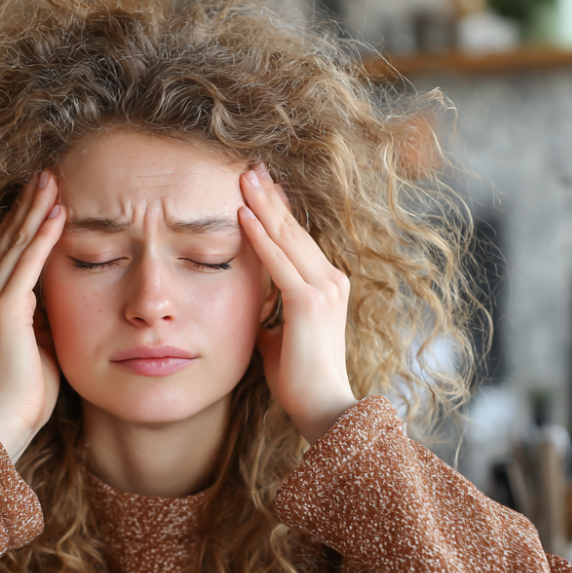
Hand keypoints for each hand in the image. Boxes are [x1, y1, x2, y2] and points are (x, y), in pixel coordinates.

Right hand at [0, 171, 64, 461]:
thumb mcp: (38, 341)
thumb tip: (59, 296)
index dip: (23, 221)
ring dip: (36, 210)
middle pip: (8, 239)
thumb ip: (42, 314)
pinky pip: (28, 263)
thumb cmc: (27, 389)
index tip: (42, 195)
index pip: (6, 251)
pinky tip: (58, 214)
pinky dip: (43, 237)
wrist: (6, 419)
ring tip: (53, 180)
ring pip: (17, 244)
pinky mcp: (4, 309)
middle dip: (28, 204)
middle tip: (47, 173)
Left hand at [239, 164, 357, 444]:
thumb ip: (270, 314)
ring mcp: (323, 289)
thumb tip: (251, 306)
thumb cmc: (299, 379)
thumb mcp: (280, 336)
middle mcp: (330, 280)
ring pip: (286, 237)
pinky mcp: (308, 302)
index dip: (278, 210)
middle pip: (293, 228)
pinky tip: (241, 215)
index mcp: (326, 286)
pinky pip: (277, 261)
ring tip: (243, 176)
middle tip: (250, 165)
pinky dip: (258, 236)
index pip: (297, 239)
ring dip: (263, 205)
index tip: (260, 186)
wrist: (323, 407)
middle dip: (270, 195)